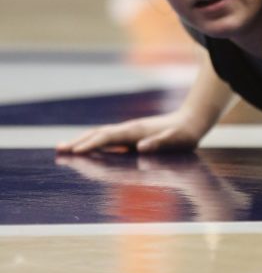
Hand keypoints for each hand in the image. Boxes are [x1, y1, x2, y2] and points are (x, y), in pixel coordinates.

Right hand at [55, 110, 207, 154]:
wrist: (192, 120)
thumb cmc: (185, 134)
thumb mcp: (177, 140)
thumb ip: (160, 143)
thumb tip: (141, 147)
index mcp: (136, 131)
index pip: (109, 138)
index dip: (92, 145)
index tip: (75, 152)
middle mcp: (129, 129)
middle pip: (98, 134)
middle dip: (79, 142)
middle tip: (59, 150)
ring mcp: (129, 130)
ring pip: (100, 134)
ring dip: (82, 141)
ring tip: (63, 148)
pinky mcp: (132, 134)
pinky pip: (107, 138)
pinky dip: (93, 142)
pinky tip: (86, 148)